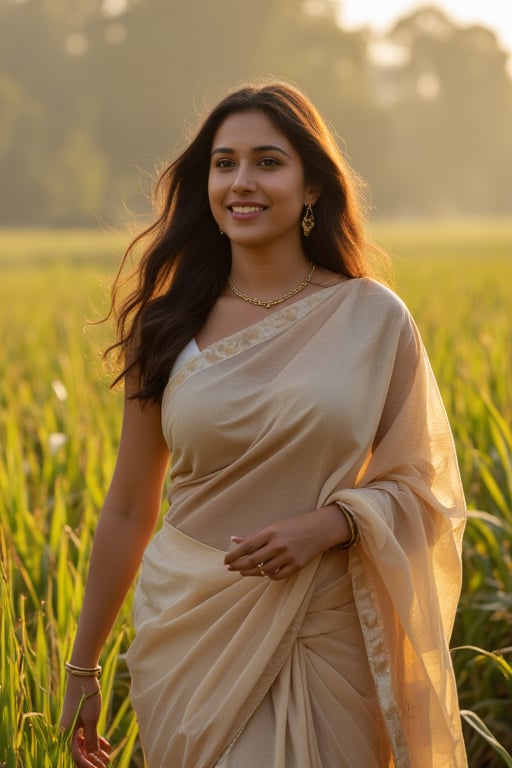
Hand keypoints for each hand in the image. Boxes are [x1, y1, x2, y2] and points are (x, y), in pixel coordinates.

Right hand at [60, 676, 111, 766]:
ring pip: (84, 745)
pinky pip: (86, 735)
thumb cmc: (86, 697)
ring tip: (108, 757)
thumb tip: (92, 755)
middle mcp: (68, 732)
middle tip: (106, 765)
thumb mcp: (91, 719)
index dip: (87, 766)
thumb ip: (92, 739)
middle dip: (92, 761)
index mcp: (66, 734)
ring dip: (95, 752)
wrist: (83, 675)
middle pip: (79, 752)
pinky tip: (107, 746)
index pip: (76, 757)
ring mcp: (73, 726)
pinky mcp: (79, 719)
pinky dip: (96, 741)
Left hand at [224, 505, 349, 579]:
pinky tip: (263, 572)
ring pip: (263, 570)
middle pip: (252, 560)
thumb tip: (234, 539)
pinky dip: (267, 575)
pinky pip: (277, 575)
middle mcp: (278, 544)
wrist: (322, 528)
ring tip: (243, 571)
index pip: (246, 546)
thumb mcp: (274, 526)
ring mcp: (288, 556)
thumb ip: (254, 536)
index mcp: (271, 532)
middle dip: (237, 566)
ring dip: (250, 572)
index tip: (225, 560)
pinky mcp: (297, 565)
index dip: (233, 555)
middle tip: (229, 568)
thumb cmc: (296, 524)